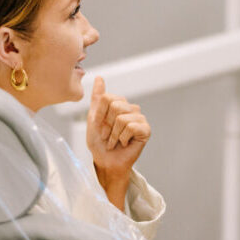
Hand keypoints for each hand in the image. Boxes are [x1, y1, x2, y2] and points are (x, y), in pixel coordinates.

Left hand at [86, 76, 150, 209]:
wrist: (106, 163)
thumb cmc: (99, 143)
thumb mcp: (93, 119)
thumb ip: (97, 98)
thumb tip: (99, 77)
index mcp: (119, 104)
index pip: (107, 97)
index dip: (100, 115)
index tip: (99, 127)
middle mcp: (131, 108)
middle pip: (115, 105)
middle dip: (107, 125)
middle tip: (108, 136)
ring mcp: (140, 118)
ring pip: (122, 118)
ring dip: (114, 134)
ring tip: (115, 141)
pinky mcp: (146, 129)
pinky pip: (131, 126)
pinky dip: (122, 138)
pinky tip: (125, 143)